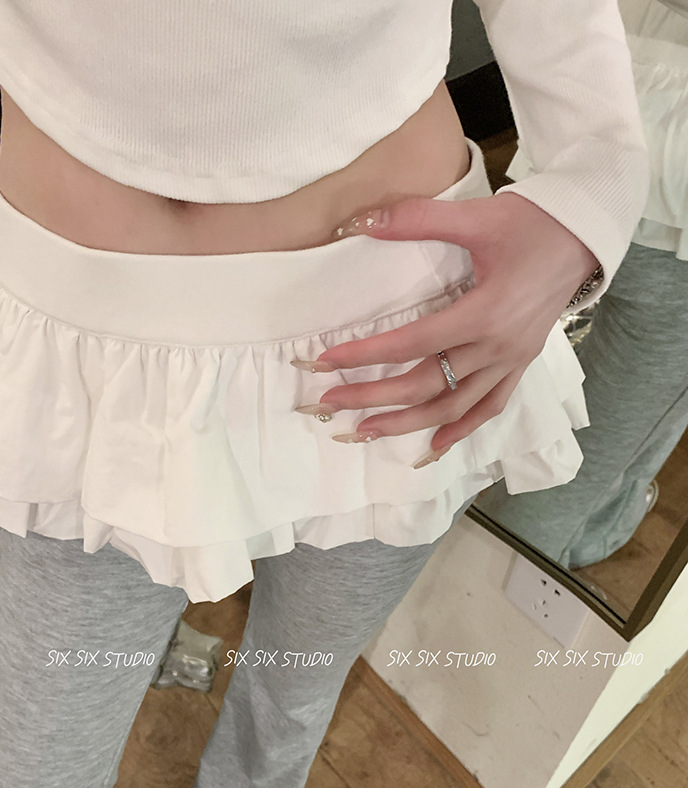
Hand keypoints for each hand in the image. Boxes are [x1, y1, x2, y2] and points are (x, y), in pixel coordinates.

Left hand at [301, 191, 598, 453]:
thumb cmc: (533, 223)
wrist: (585, 236)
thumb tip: (364, 220)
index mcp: (483, 313)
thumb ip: (418, 218)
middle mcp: (497, 347)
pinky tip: (432, 447)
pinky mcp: (520, 366)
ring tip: (366, 431)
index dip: (365, 355)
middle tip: (331, 402)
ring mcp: (510, 362)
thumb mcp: (476, 216)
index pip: (411, 344)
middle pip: (424, 384)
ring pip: (452, 407)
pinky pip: (488, 408)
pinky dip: (459, 430)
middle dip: (373, 397)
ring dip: (406, 423)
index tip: (326, 361)